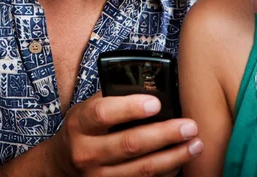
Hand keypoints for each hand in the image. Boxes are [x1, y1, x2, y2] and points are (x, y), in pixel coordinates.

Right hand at [48, 92, 203, 175]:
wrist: (61, 165)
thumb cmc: (82, 129)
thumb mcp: (87, 109)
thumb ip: (113, 99)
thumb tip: (153, 88)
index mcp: (80, 124)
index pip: (103, 113)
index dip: (130, 108)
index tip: (156, 103)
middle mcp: (87, 152)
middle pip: (129, 144)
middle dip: (164, 134)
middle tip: (189, 126)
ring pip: (141, 169)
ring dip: (173, 157)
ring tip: (195, 144)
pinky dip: (166, 172)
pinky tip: (181, 161)